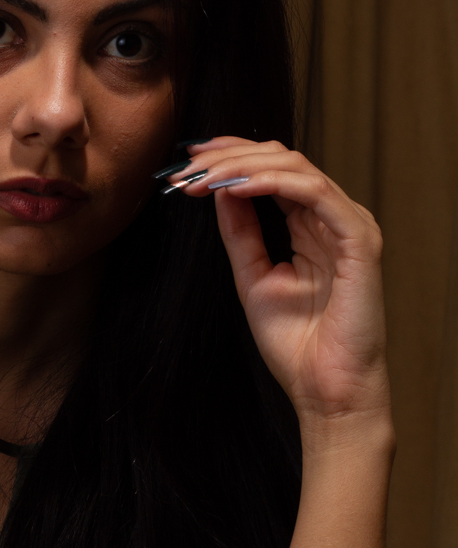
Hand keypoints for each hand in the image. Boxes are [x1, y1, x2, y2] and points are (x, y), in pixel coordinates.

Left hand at [172, 139, 392, 437]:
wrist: (325, 389)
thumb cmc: (297, 345)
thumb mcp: (253, 278)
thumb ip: (240, 233)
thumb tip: (219, 191)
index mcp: (312, 227)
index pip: (274, 172)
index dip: (232, 157)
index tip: (188, 160)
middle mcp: (333, 219)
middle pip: (284, 161)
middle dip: (230, 157)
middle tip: (188, 167)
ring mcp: (349, 226)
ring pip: (297, 169)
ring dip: (243, 167)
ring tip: (204, 178)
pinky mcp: (360, 238)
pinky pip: (315, 194)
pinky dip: (274, 184)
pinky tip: (238, 187)